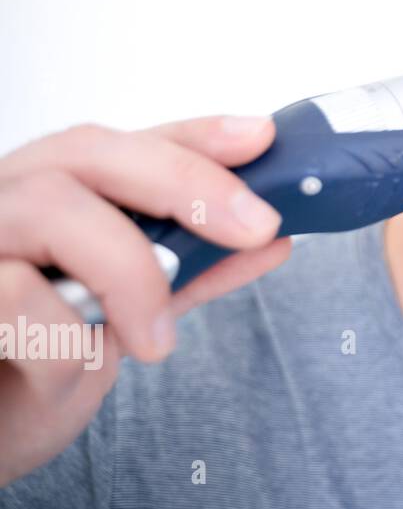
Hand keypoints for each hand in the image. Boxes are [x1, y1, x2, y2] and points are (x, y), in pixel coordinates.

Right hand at [0, 116, 291, 486]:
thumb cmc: (29, 373)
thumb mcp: (124, 319)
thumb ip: (188, 273)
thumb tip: (271, 239)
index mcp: (42, 194)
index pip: (122, 143)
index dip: (194, 135)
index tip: (261, 137)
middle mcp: (0, 200)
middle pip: (88, 151)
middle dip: (187, 183)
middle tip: (256, 227)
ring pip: (50, 206)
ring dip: (128, 271)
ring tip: (155, 341)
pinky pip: (16, 293)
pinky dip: (63, 334)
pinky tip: (71, 366)